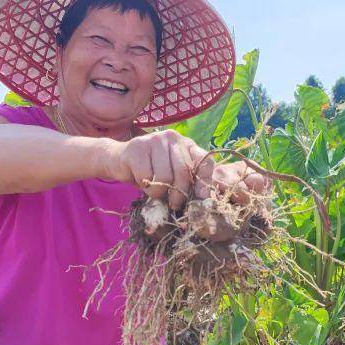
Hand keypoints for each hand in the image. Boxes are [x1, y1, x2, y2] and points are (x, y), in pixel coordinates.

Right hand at [103, 130, 271, 209]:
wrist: (120, 161)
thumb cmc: (154, 174)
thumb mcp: (176, 178)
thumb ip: (195, 186)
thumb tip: (225, 201)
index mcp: (190, 147)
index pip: (207, 163)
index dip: (210, 183)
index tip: (206, 201)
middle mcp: (176, 139)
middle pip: (185, 173)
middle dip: (180, 194)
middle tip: (175, 205)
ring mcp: (156, 140)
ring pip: (165, 177)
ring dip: (160, 193)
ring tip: (155, 193)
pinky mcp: (137, 147)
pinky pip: (147, 176)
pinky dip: (145, 186)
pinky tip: (140, 181)